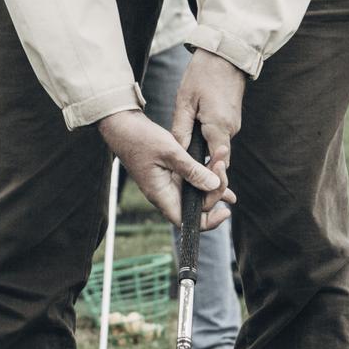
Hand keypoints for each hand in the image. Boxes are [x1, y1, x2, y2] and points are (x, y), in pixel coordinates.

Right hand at [98, 109, 234, 229]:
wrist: (123, 126)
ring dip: (213, 180)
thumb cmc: (141, 139)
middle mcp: (165, 193)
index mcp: (161, 195)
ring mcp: (168, 184)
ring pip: (196, 192)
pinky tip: (218, 167)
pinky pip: (192, 180)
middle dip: (215, 189)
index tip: (225, 211)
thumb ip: (192, 170)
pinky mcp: (170, 174)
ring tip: (223, 161)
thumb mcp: (170, 152)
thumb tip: (214, 185)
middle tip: (221, 164)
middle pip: (197, 205)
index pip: (187, 220)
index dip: (208, 221)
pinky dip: (206, 174)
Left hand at [171, 48, 246, 199]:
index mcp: (219, 127)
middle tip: (189, 185)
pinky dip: (208, 146)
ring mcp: (233, 124)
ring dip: (205, 158)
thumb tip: (178, 153)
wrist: (227, 53)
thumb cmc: (204, 74)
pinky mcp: (231, 119)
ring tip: (190, 170)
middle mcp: (230, 129)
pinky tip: (196, 147)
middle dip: (204, 172)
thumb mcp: (185, 101)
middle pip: (216, 160)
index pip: (215, 163)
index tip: (194, 188)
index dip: (205, 177)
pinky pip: (218, 139)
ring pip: (217, 150)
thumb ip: (181, 130)